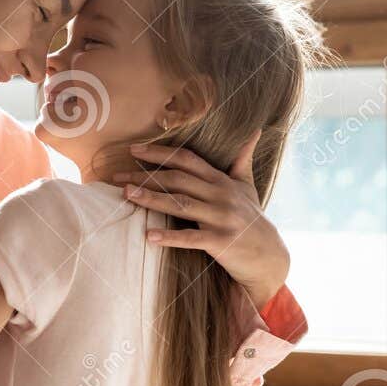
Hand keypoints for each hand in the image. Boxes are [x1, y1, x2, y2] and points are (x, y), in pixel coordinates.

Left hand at [116, 132, 289, 308]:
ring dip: (151, 199)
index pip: (187, 160)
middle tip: (117, 176)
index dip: (160, 153)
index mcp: (221, 181)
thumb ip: (242, 159)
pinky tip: (148, 235)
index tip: (133, 150)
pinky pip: (191, 238)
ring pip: (180, 205)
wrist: (269, 256)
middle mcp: (221, 195)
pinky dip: (169, 237)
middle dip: (146, 176)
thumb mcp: (248, 186)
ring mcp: (221, 218)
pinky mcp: (220, 241)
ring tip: (127, 195)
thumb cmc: (253, 218)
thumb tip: (255, 129)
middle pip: (178, 180)